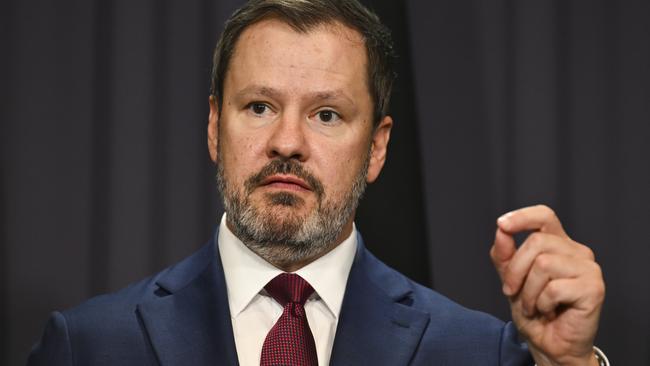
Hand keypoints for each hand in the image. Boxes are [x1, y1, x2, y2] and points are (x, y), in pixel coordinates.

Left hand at [490, 205, 604, 365]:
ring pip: (543, 264)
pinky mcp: (593, 288)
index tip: (501, 225)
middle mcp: (577, 251)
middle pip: (537, 241)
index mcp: (558, 244)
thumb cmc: (533, 311)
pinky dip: (541, 303)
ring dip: (528, 291)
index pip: (544, 216)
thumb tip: (501, 231)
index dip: (522, 217)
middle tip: (513, 291)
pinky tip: (549, 311)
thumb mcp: (511, 279)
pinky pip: (554, 288)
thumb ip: (504, 255)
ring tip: (533, 305)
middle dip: (515, 269)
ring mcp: (588, 268)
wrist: (550, 344)